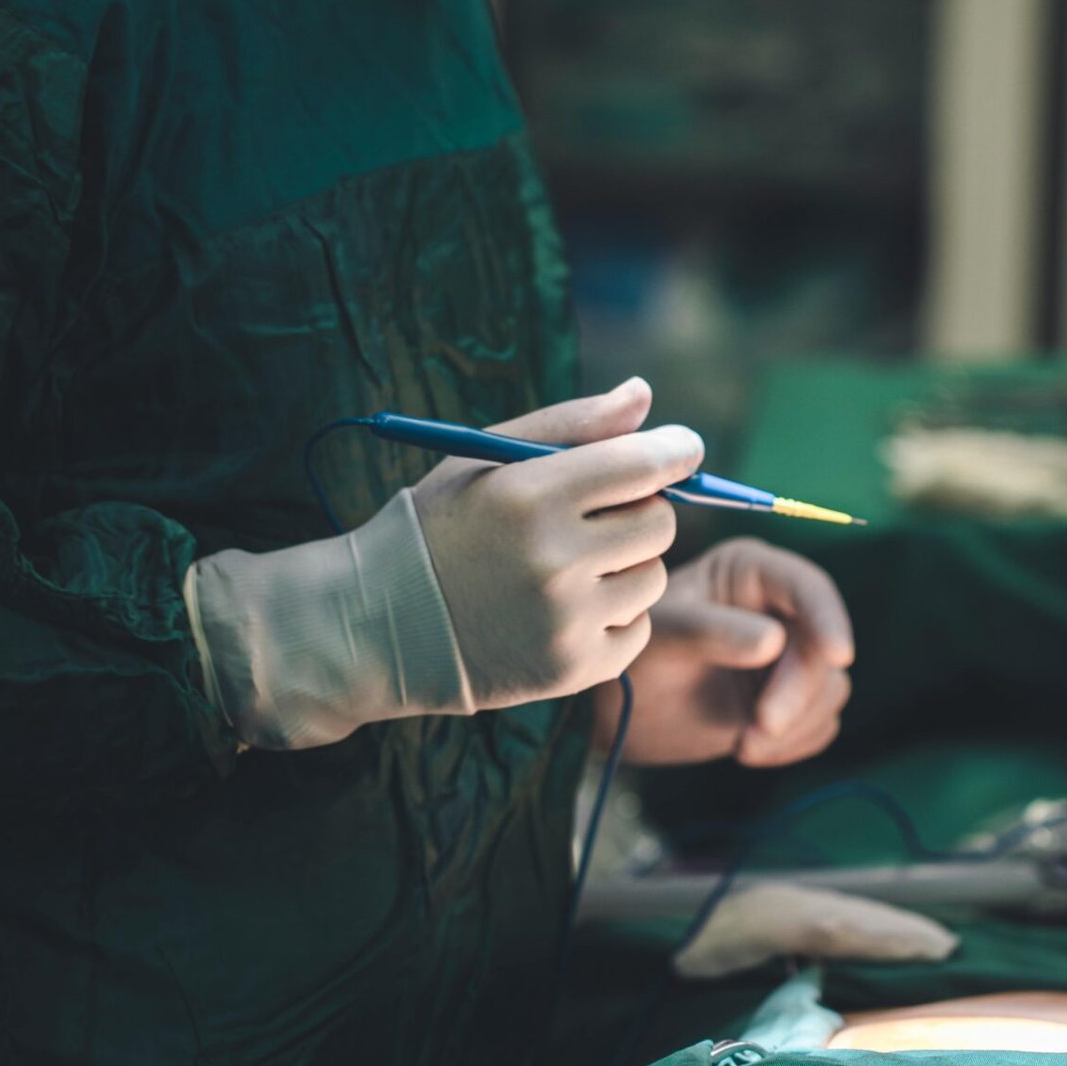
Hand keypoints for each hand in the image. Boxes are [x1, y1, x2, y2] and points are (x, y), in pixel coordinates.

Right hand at [412, 377, 699, 707]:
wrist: (383, 625)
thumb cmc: (442, 526)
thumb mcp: (488, 458)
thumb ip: (572, 423)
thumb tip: (643, 396)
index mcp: (530, 496)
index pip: (642, 465)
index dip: (675, 450)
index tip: (683, 447)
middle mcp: (553, 559)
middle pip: (659, 521)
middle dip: (640, 510)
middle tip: (598, 515)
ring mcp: (566, 620)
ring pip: (654, 576)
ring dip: (627, 565)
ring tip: (570, 565)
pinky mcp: (574, 669)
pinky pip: (639, 628)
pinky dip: (614, 615)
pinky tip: (565, 608)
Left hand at [596, 538, 854, 766]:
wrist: (616, 716)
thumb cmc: (631, 657)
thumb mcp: (660, 638)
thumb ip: (710, 632)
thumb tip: (774, 641)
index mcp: (751, 574)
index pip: (808, 587)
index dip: (828, 618)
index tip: (838, 656)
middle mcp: (779, 611)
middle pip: (823, 648)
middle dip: (800, 692)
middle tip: (760, 727)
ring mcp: (789, 658)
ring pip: (830, 689)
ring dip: (795, 725)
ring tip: (743, 744)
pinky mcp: (790, 701)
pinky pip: (820, 724)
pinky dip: (793, 745)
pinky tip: (747, 748)